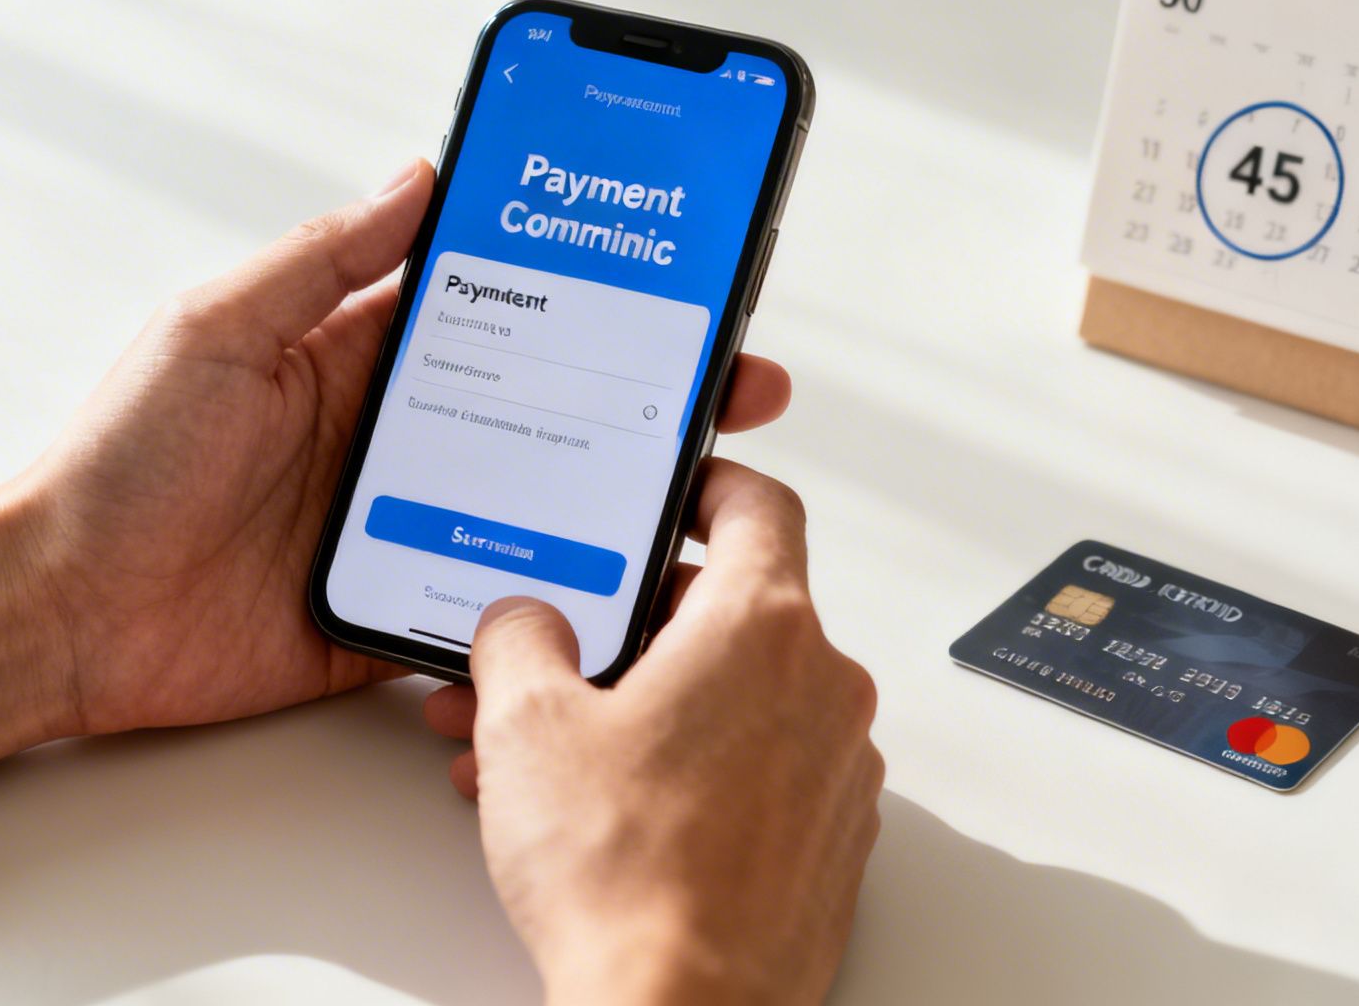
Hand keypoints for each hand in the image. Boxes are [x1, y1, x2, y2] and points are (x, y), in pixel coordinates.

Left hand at [14, 161, 793, 735]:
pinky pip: (498, 609)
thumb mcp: (221, 328)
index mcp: (366, 358)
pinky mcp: (399, 612)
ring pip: (545, 511)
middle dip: (648, 401)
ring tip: (705, 501)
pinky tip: (624, 600)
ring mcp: (409, 528)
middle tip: (735, 392)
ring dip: (622, 507)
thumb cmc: (121, 461)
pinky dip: (559, 607)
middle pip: (553, 411)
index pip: (508, 313)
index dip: (591, 298)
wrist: (64, 611)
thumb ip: (325, 261)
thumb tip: (419, 178)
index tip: (672, 287)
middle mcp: (402, 439)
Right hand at [423, 460, 883, 1004]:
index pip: (760, 507)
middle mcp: (823, 686)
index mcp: (764, 627)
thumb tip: (522, 622)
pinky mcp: (832, 839)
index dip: (711, 485)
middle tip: (570, 649)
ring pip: (741, 699)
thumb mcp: (526, 727)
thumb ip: (519, 640)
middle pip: (737, 610)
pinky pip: (762, 769)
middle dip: (638, 625)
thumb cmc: (626, 874)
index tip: (679, 489)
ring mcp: (839, 768)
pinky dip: (694, 768)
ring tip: (559, 751)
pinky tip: (611, 808)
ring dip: (652, 705)